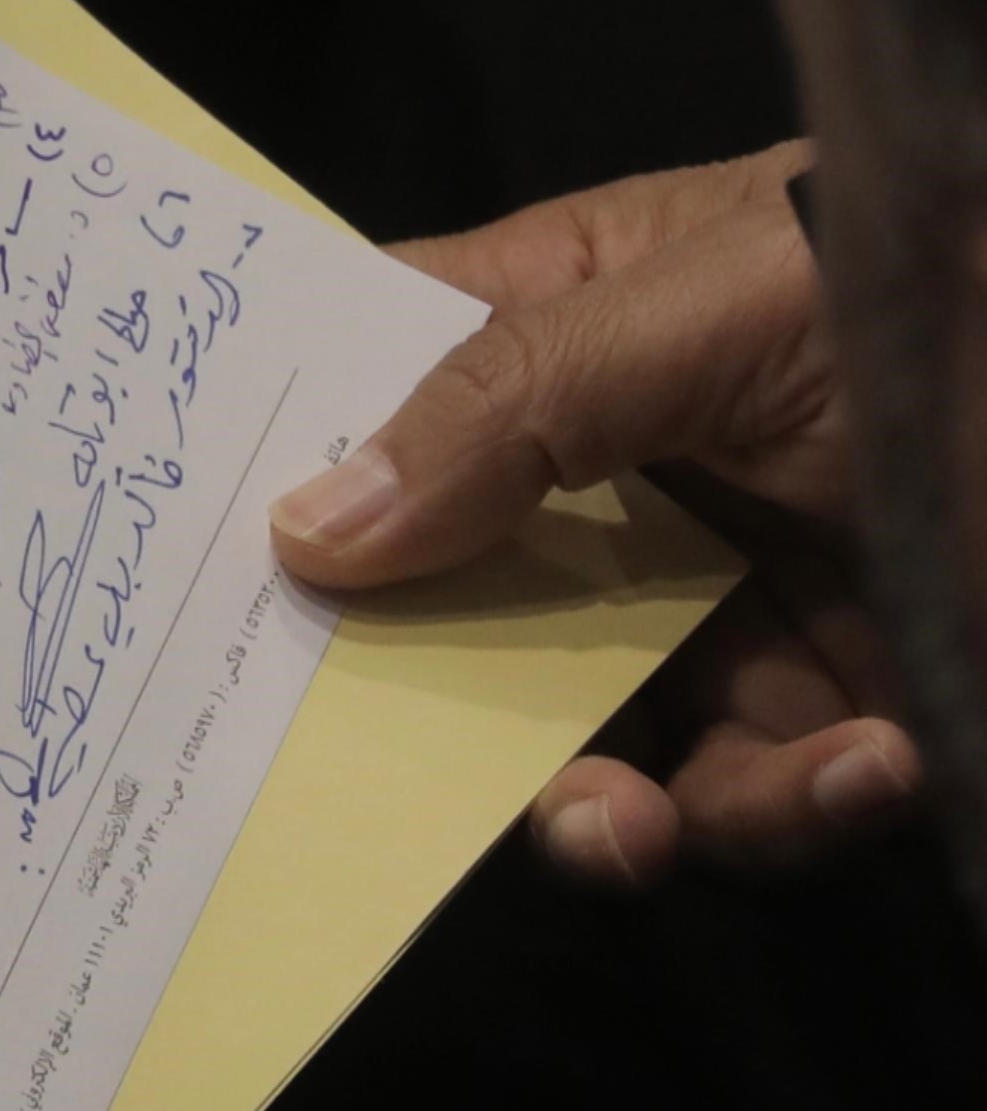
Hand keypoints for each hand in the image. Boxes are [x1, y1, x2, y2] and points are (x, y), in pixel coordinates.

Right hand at [268, 148, 918, 888]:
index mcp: (570, 325)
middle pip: (458, 613)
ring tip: (654, 827)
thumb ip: (509, 407)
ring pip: (591, 741)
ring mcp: (728, 598)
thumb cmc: (926, 283)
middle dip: (434, 723)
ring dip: (618, 806)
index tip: (197, 584)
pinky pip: (758, 798)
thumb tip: (305, 526)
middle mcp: (623, 473)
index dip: (288, 478)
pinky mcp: (836, 705)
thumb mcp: (710, 304)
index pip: (381, 393)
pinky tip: (875, 763)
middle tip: (414, 799)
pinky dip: (794, 808)